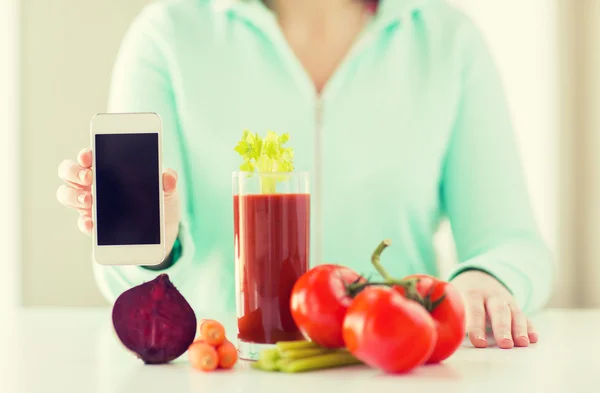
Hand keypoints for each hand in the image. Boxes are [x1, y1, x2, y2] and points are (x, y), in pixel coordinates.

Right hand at [56, 148, 181, 253]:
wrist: (164, 228)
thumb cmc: (161, 199)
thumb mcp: (168, 188)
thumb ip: (168, 179)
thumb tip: (168, 177)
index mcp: (109, 167)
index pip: (89, 156)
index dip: (85, 154)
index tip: (89, 156)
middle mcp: (94, 183)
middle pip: (69, 172)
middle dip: (74, 172)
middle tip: (89, 177)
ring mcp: (91, 204)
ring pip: (67, 195)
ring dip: (73, 196)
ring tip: (89, 200)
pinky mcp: (95, 225)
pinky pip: (82, 223)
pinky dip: (84, 223)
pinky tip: (91, 223)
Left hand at [450, 270, 538, 348]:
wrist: (478, 277)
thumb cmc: (461, 296)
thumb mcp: (454, 298)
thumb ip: (451, 313)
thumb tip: (444, 335)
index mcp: (473, 294)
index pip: (475, 309)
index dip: (477, 326)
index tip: (479, 343)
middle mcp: (491, 296)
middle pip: (498, 311)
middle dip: (502, 328)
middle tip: (505, 345)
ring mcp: (505, 301)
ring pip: (514, 313)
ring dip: (520, 328)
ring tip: (522, 343)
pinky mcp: (515, 308)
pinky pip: (525, 316)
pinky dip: (530, 327)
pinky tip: (534, 338)